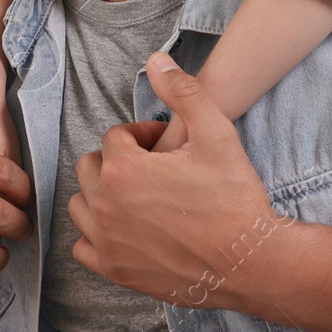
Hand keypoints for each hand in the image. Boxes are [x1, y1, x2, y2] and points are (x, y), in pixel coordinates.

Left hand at [67, 52, 293, 309]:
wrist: (250, 260)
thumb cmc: (234, 197)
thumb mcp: (216, 132)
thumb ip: (182, 90)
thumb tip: (155, 60)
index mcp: (124, 169)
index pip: (116, 137)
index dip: (143, 136)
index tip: (169, 147)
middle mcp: (105, 205)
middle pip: (91, 167)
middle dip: (118, 160)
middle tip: (155, 168)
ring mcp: (107, 242)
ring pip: (82, 205)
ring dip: (103, 194)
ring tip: (139, 196)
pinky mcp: (114, 271)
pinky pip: (83, 247)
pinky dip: (98, 235)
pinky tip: (128, 229)